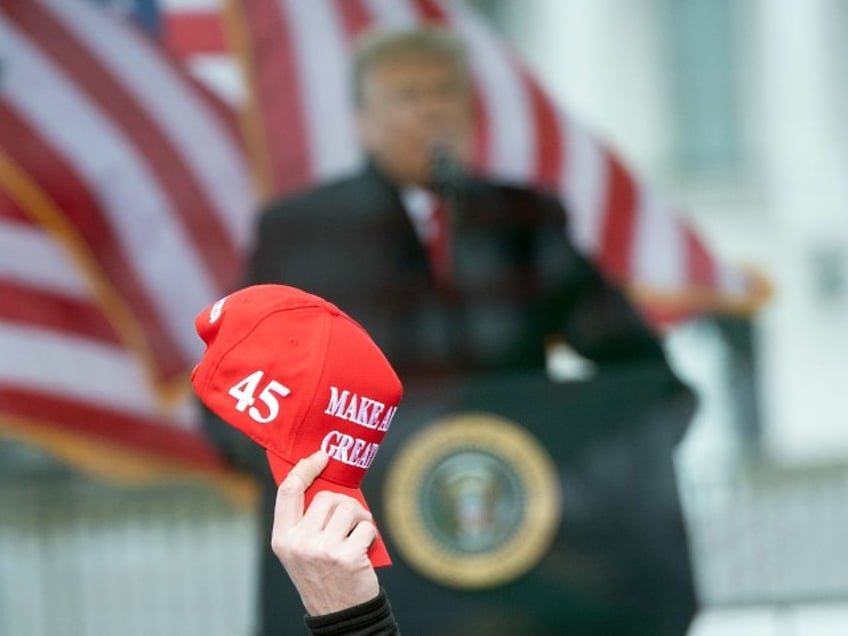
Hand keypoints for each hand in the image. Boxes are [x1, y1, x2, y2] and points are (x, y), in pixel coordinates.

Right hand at [271, 450, 379, 614]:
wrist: (339, 612)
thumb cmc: (323, 573)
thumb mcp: (301, 549)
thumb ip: (306, 519)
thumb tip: (325, 479)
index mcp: (282, 538)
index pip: (288, 491)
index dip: (305, 468)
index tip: (321, 457)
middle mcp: (299, 543)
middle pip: (326, 497)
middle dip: (343, 503)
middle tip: (349, 520)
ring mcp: (323, 550)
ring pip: (348, 508)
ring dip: (360, 517)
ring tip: (357, 534)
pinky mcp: (347, 556)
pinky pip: (366, 526)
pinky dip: (371, 534)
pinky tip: (365, 548)